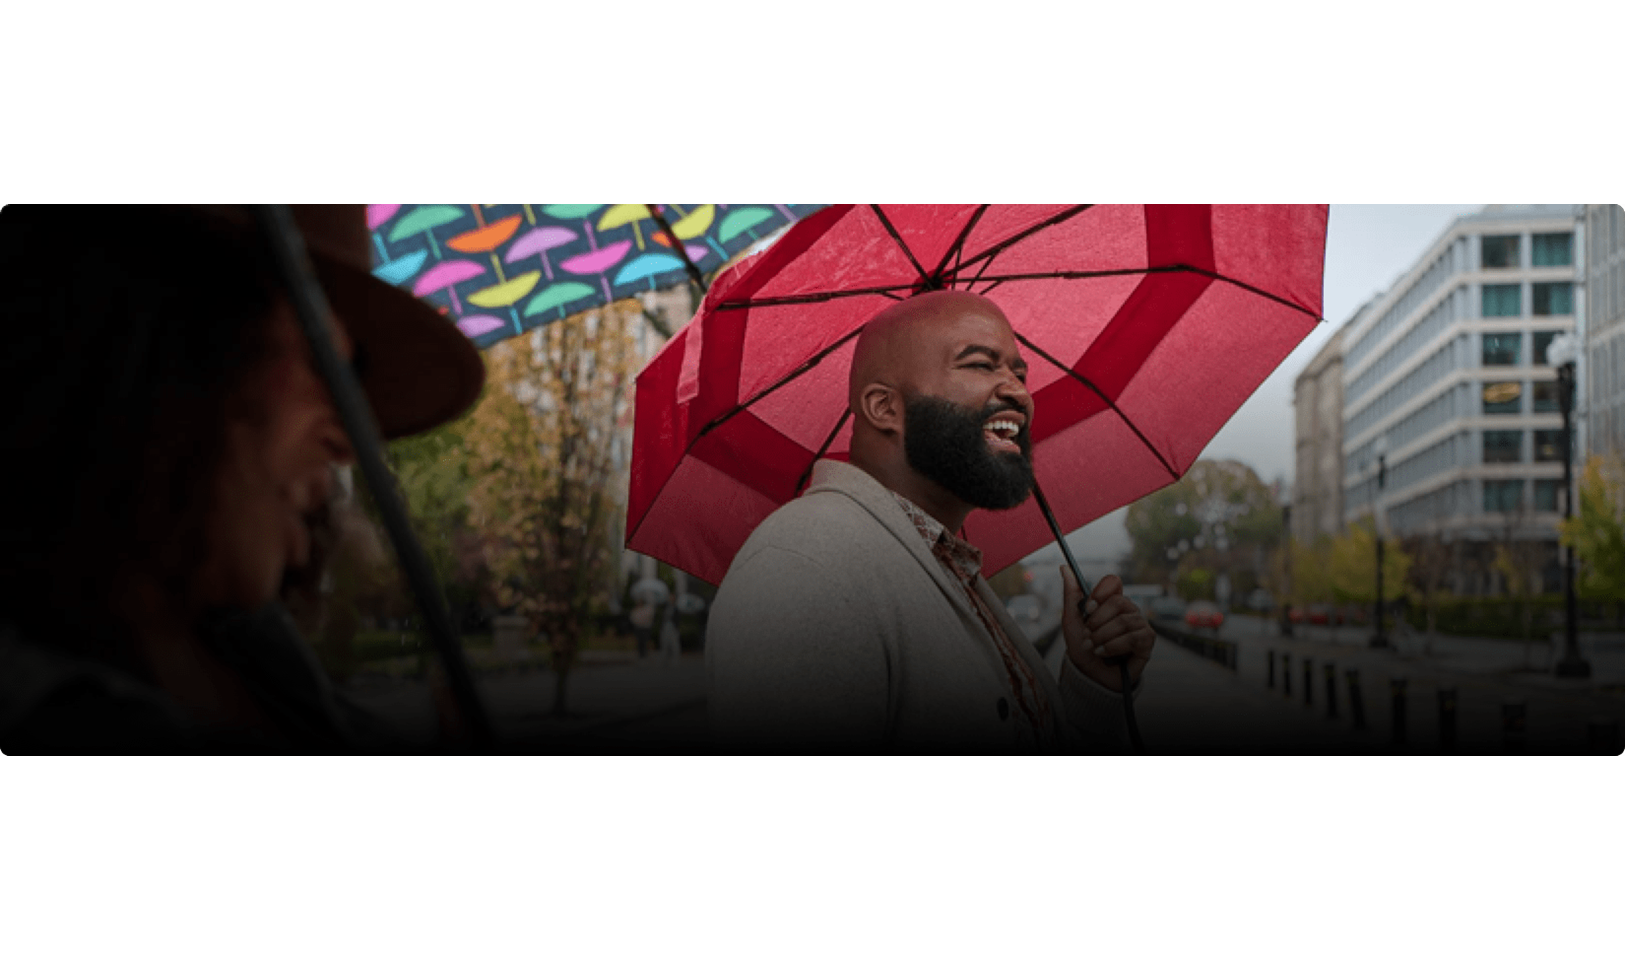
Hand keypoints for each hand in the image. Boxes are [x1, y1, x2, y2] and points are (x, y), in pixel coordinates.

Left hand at [1060, 570, 1153, 692]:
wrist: (1090, 675)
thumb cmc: (1083, 648)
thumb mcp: (1072, 622)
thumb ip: (1071, 595)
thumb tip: (1064, 568)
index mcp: (1111, 602)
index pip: (1113, 582)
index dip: (1100, 593)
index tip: (1087, 609)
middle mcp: (1128, 610)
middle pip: (1119, 601)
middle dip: (1098, 621)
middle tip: (1088, 634)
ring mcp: (1139, 625)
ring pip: (1124, 621)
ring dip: (1103, 636)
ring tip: (1094, 647)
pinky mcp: (1147, 641)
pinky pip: (1133, 637)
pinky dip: (1113, 646)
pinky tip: (1104, 653)